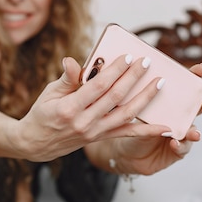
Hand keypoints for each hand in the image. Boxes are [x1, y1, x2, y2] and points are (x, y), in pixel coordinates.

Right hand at [14, 55, 169, 161]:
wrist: (36, 144)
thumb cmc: (42, 113)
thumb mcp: (49, 93)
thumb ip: (67, 78)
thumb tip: (73, 61)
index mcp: (69, 108)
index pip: (97, 86)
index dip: (115, 70)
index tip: (128, 57)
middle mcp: (84, 122)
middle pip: (115, 97)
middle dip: (133, 78)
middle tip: (147, 62)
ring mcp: (94, 133)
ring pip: (125, 114)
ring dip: (145, 99)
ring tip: (159, 84)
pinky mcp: (100, 139)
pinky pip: (127, 134)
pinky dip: (147, 131)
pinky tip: (164, 126)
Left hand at [105, 62, 201, 174]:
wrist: (124, 152)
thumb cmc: (129, 128)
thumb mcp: (133, 110)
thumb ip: (139, 99)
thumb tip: (136, 76)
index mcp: (170, 104)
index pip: (184, 88)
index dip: (194, 77)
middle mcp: (179, 118)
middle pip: (199, 107)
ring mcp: (180, 135)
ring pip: (193, 130)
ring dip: (194, 131)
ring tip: (194, 132)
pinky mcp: (176, 151)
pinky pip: (182, 148)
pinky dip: (180, 146)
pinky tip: (175, 143)